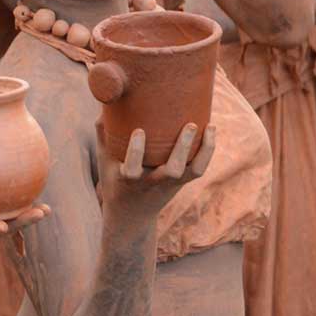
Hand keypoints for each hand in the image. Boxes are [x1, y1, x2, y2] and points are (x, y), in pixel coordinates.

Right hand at [100, 123, 216, 217]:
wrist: (131, 215)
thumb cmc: (115, 181)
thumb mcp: (104, 161)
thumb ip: (104, 134)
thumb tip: (107, 101)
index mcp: (129, 180)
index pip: (132, 170)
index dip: (136, 152)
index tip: (138, 131)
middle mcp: (152, 183)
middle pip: (172, 171)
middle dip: (182, 149)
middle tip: (190, 125)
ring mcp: (169, 184)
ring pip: (192, 172)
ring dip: (203, 150)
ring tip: (209, 126)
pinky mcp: (181, 183)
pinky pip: (199, 169)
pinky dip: (208, 150)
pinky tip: (211, 130)